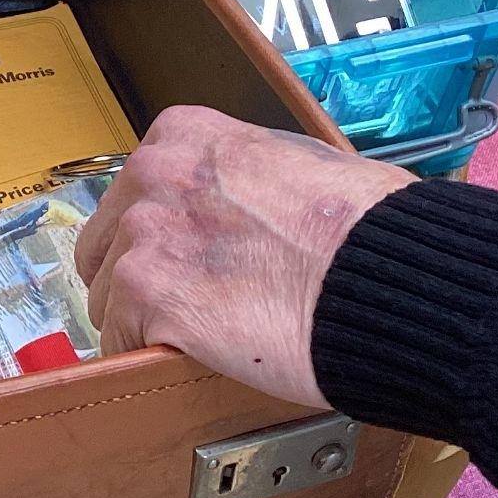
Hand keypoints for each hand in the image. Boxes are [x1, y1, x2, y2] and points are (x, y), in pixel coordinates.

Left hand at [73, 106, 411, 406]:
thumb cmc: (367, 228)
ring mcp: (144, 235)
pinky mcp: (146, 296)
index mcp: (185, 135)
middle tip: (181, 306)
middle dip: (138, 277)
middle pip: (106, 244)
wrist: (391, 277)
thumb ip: (239, 177)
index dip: (154, 234)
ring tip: (197, 338)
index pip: (133, 191)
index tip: (176, 259)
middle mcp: (154, 175)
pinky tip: (187, 361)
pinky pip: (120, 341)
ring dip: (142, 323)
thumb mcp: (296, 162)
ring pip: (108, 298)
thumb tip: (230, 205)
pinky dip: (146, 357)